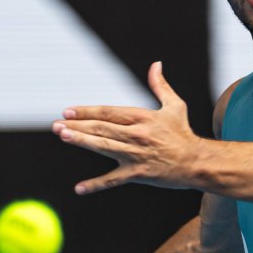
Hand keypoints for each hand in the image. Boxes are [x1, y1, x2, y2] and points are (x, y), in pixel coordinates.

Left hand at [54, 62, 203, 194]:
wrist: (196, 162)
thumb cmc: (182, 133)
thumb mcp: (174, 106)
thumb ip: (160, 86)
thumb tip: (156, 64)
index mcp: (142, 117)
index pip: (109, 112)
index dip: (87, 111)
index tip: (68, 111)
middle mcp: (137, 135)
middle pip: (102, 128)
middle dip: (77, 125)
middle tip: (56, 125)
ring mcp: (136, 155)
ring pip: (103, 147)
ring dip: (81, 141)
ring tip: (63, 136)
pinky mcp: (137, 174)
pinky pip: (113, 180)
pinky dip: (96, 185)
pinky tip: (79, 188)